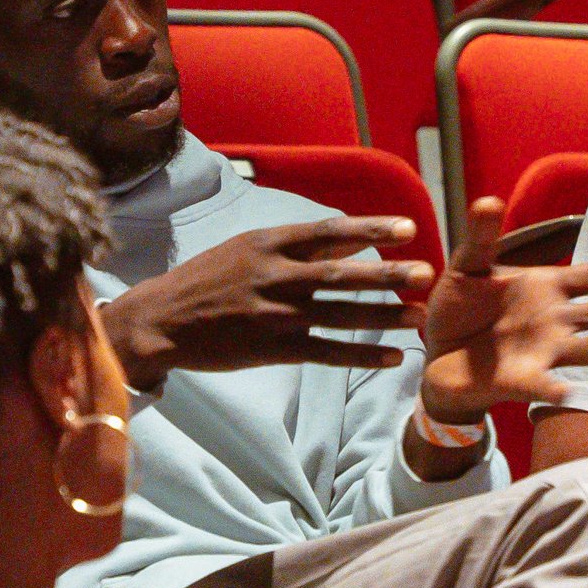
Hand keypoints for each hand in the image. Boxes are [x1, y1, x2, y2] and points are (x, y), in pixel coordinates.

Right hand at [100, 218, 430, 389]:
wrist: (161, 320)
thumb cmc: (206, 279)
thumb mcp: (245, 248)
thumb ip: (294, 243)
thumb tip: (346, 236)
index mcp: (268, 243)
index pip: (328, 232)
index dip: (371, 230)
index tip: (407, 229)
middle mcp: (275, 275)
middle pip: (342, 273)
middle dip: (387, 274)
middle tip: (426, 272)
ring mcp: (276, 313)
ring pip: (340, 313)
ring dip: (384, 316)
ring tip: (419, 317)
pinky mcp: (274, 348)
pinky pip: (327, 351)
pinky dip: (361, 355)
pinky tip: (390, 358)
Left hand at [414, 198, 587, 425]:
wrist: (437, 351)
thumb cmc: (463, 305)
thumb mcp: (469, 265)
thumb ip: (481, 237)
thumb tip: (488, 200)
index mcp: (550, 288)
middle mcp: (557, 321)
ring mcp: (543, 352)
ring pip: (583, 351)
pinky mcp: (519, 380)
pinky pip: (541, 385)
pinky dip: (552, 388)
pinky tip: (564, 390)